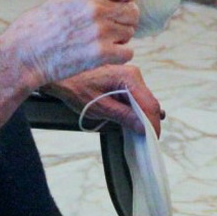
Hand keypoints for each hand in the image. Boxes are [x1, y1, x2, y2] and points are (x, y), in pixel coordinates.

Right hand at [0, 0, 139, 87]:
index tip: (119, 4)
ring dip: (120, 38)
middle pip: (133, 12)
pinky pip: (127, 53)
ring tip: (99, 40)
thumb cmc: (41, 26)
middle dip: (123, 20)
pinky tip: (102, 54)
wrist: (25, 53)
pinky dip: (118, 55)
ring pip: (130, 32)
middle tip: (108, 27)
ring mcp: (100, 31)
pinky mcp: (101, 54)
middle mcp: (96, 8)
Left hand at [42, 64, 162, 135]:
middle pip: (149, 102)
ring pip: (144, 100)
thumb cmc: (76, 88)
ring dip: (142, 117)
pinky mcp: (124, 80)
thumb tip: (142, 127)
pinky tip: (130, 120)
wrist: (63, 75)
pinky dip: (135, 110)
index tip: (153, 140)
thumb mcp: (100, 107)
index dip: (153, 125)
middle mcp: (133, 74)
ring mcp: (129, 75)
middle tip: (147, 141)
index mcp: (129, 78)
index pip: (149, 105)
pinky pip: (136, 97)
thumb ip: (123, 116)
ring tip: (138, 133)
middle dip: (149, 122)